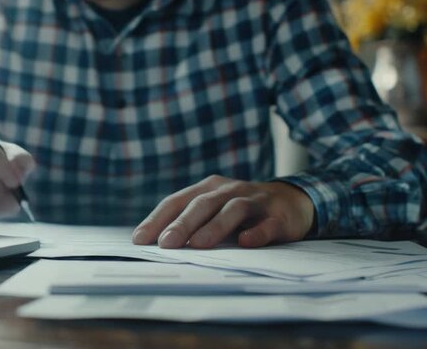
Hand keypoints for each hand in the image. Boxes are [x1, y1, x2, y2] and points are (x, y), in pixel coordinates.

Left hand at [132, 175, 314, 248]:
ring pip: (233, 210)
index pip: (177, 201)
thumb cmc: (241, 211)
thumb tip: (156, 244)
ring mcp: (255, 201)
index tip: (140, 239)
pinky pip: (267, 224)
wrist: (293, 201)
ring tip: (199, 245)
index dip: (157, 219)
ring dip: (215, 227)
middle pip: (202, 204)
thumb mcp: (214, 210)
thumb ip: (191, 223)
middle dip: (182, 224)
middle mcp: (229, 190)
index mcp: (208, 188)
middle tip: (165, 243)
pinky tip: (245, 242)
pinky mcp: (279, 216)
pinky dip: (257, 233)